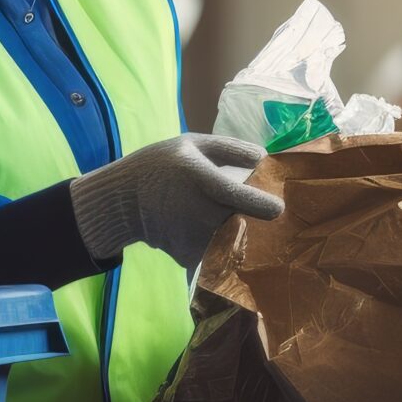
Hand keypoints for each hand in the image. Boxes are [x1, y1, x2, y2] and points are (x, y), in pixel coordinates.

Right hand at [69, 134, 282, 267]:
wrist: (122, 201)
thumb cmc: (161, 166)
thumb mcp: (191, 144)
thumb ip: (229, 148)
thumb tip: (263, 156)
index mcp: (200, 179)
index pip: (234, 195)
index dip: (260, 204)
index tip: (279, 209)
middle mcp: (198, 212)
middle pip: (239, 221)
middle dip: (253, 221)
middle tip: (256, 213)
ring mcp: (193, 238)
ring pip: (231, 242)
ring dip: (239, 235)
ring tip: (230, 222)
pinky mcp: (189, 257)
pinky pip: (216, 255)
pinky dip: (222, 248)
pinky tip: (214, 234)